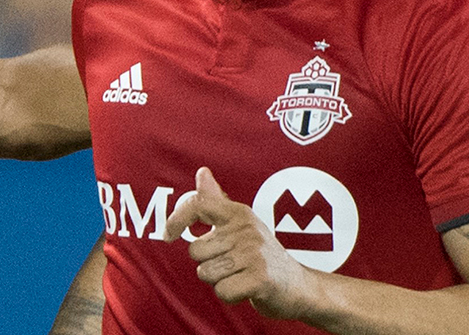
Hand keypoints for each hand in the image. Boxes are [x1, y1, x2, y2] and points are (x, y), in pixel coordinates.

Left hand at [164, 167, 318, 319]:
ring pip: (206, 273)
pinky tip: (246, 289)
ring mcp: (254, 253)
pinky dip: (229, 295)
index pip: (198, 204)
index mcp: (239, 213)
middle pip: (195, 251)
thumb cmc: (262, 255)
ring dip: (218, 281)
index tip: (168, 236)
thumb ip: (217, 201)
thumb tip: (201, 172)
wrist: (300, 286)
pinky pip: (221, 292)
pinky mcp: (260, 279)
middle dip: (208, 264)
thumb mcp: (241, 224)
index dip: (177, 219)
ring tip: (239, 275)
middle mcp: (247, 229)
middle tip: (232, 265)